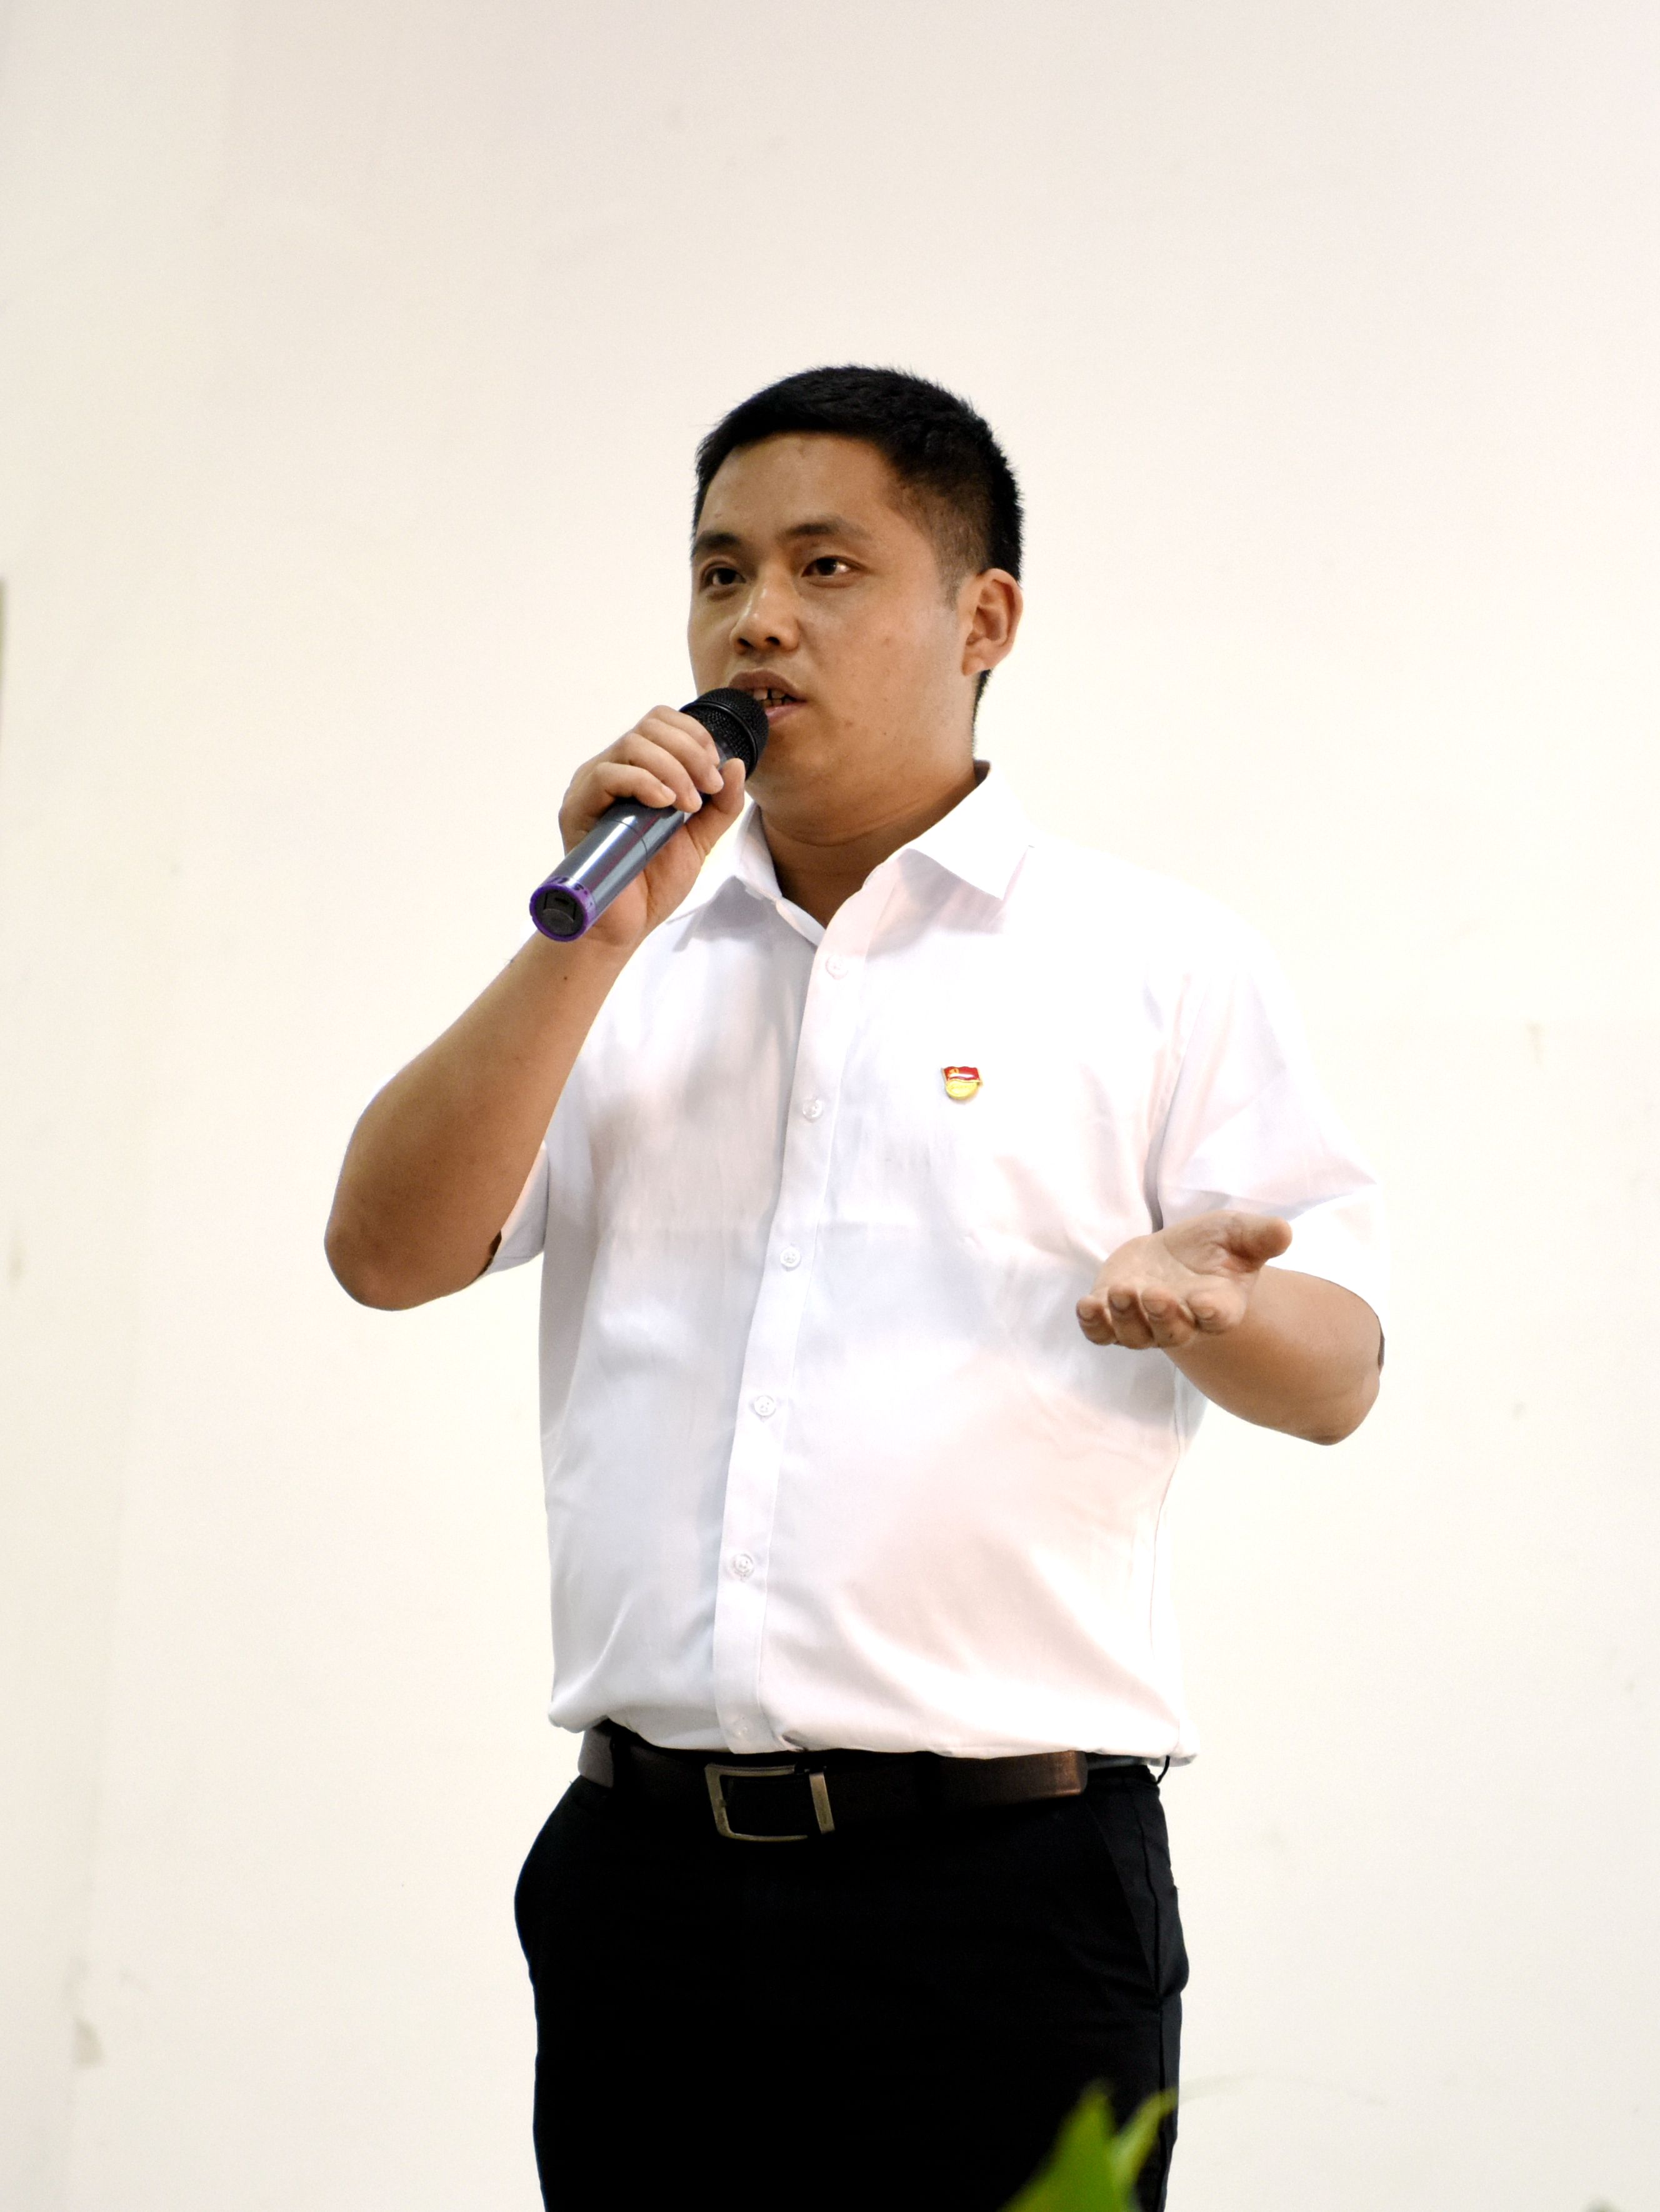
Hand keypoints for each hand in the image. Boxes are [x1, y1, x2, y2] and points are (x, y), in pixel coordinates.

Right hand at [556, 705, 747, 950]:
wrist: (626, 925)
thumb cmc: (654, 883)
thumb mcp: (700, 839)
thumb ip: (721, 804)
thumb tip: (735, 763)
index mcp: (639, 770)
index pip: (661, 722)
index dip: (694, 735)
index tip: (716, 771)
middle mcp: (612, 770)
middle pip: (649, 727)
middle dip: (689, 752)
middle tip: (708, 788)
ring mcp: (592, 787)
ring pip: (631, 744)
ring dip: (671, 768)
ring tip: (687, 806)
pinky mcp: (578, 808)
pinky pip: (607, 775)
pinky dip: (643, 783)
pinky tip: (664, 805)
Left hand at [1076, 1210, 1293, 1349]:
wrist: (1172, 1257)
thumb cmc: (1211, 1246)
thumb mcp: (1236, 1233)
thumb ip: (1259, 1235)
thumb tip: (1285, 1232)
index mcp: (1218, 1306)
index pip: (1218, 1318)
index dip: (1211, 1313)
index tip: (1204, 1302)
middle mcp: (1181, 1322)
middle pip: (1172, 1332)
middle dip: (1162, 1316)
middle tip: (1154, 1295)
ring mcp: (1144, 1323)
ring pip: (1134, 1335)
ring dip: (1125, 1317)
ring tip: (1120, 1292)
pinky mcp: (1113, 1316)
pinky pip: (1101, 1334)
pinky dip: (1093, 1325)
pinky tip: (1087, 1306)